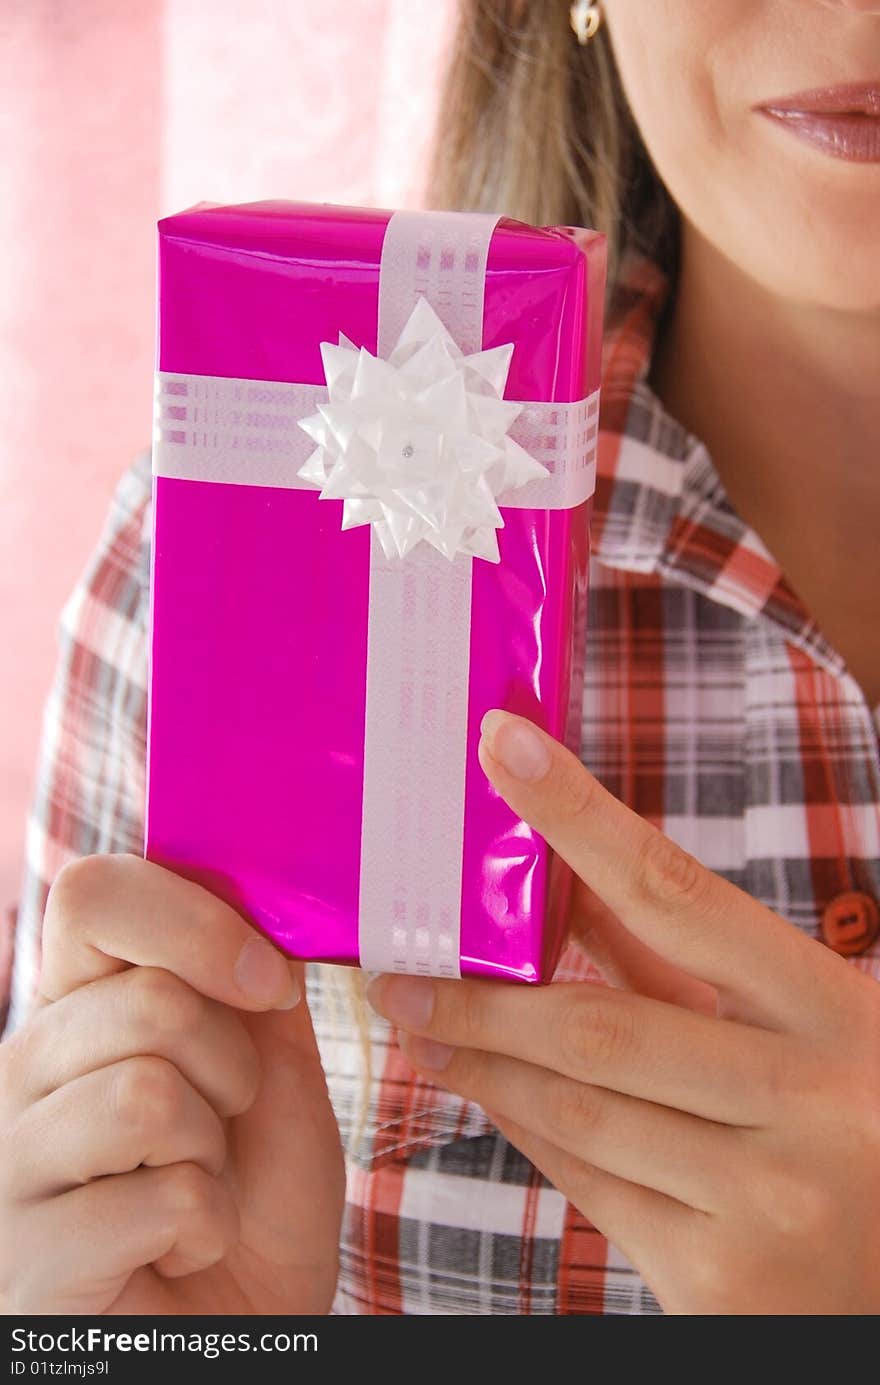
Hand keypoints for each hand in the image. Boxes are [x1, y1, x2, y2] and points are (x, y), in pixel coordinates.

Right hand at [0, 854, 343, 1314]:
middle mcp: (23, 1071)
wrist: (243, 1324)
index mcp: (79, 1008)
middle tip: (226, 1122)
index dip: (193, 921)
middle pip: (149, 1001)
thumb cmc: (255, 1199)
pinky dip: (207, 1227)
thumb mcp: (273, 1074)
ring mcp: (11, 1164)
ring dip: (214, 1153)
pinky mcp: (26, 1255)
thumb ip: (254, 987)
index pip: (91, 895)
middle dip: (233, 1066)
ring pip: (147, 1095)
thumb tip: (257, 900)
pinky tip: (173, 1250)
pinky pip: (161, 1198)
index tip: (267, 981)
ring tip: (196, 1186)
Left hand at [367, 709, 879, 1314]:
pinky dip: (524, 1126)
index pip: (681, 893)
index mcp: (834, 1015)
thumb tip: (572, 880)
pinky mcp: (720, 1280)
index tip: (503, 746)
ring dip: (480, 1063)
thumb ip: (688, 964)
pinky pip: (588, 1183)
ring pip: (577, 1109)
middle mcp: (809, 1102)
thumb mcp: (802, 1030)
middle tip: (398, 970)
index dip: (581, 816)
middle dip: (483, 998)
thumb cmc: (853, 1130)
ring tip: (418, 1028)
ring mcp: (768, 1199)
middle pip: (601, 1025)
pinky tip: (483, 1090)